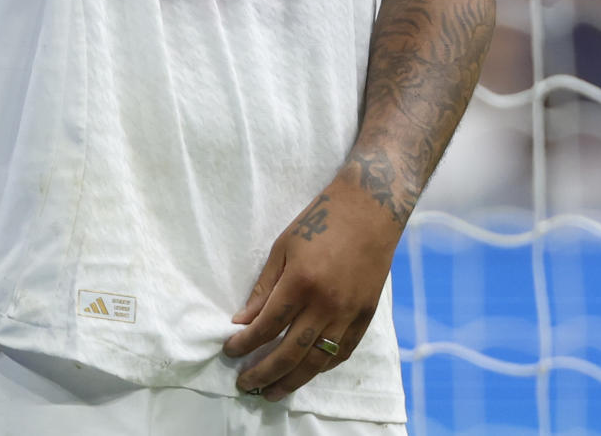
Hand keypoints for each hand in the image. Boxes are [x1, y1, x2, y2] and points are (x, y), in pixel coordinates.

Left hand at [222, 178, 403, 401]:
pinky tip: (308, 371)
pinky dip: (323, 366)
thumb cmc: (321, 220)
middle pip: (290, 352)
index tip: (230, 351)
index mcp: (301, 282)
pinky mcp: (366, 315)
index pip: (267, 326)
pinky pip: (343, 351)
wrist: (370, 208)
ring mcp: (349, 313)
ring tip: (273, 392)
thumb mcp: (283, 247)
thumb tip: (243, 321)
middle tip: (246, 384)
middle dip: (264, 372)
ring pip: (317, 360)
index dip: (245, 344)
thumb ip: (264, 288)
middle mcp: (326, 304)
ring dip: (293, 380)